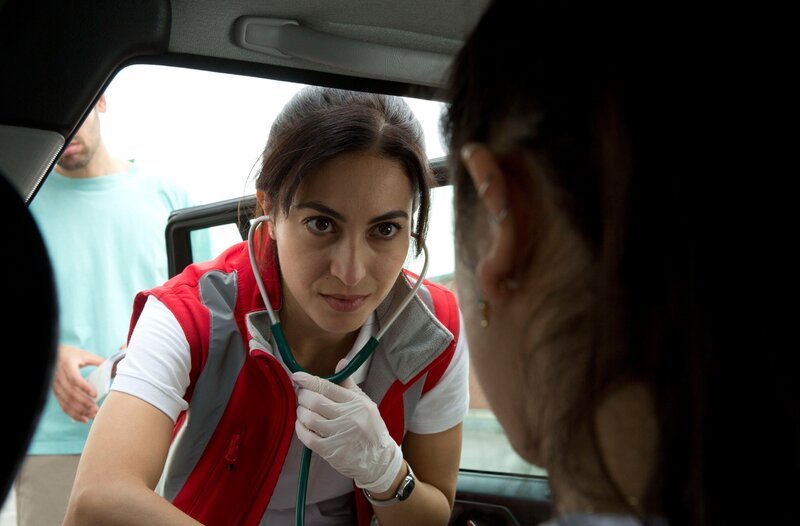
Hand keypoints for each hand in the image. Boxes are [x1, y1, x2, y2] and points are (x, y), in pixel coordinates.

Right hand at [52, 344, 103, 422]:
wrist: (53, 354)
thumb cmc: (72, 354)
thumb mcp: (85, 355)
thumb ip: (98, 361)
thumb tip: (114, 369)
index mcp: (67, 365)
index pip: (74, 378)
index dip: (84, 387)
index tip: (95, 394)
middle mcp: (59, 376)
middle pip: (71, 393)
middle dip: (84, 403)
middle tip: (96, 409)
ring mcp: (55, 385)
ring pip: (66, 401)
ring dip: (79, 410)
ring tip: (92, 415)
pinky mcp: (56, 392)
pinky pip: (63, 405)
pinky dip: (72, 413)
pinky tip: (83, 419)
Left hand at [293, 360, 404, 493]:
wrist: (378, 461)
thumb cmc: (371, 429)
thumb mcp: (365, 403)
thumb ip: (349, 384)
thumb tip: (341, 362)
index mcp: (357, 403)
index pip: (328, 387)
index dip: (309, 381)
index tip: (297, 376)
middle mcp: (348, 417)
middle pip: (315, 401)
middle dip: (303, 395)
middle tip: (301, 395)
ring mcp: (339, 435)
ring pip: (309, 418)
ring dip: (300, 412)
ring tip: (302, 410)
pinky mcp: (330, 451)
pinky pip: (308, 437)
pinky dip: (300, 429)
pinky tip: (301, 424)